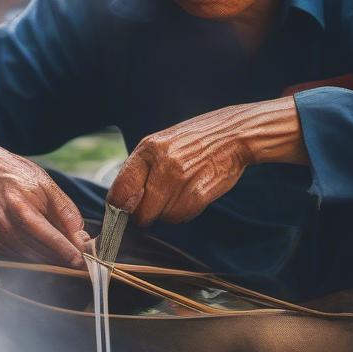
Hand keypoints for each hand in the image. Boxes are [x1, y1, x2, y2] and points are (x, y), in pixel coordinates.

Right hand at [0, 138, 88, 266]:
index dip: (66, 251)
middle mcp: (5, 224)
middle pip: (40, 250)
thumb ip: (66, 212)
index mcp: (20, 206)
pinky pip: (22, 257)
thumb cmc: (18, 177)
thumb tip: (82, 239)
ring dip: (53, 259)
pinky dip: (37, 255)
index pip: (47, 235)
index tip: (83, 262)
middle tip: (83, 261)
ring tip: (68, 253)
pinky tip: (44, 245)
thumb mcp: (47, 185)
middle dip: (64, 258)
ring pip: (33, 258)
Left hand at [107, 97, 307, 226]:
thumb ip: (141, 169)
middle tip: (155, 207)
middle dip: (146, 215)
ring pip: (163, 217)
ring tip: (180, 192)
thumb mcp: (162, 144)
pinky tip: (192, 194)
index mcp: (148, 150)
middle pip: (141, 212)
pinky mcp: (198, 193)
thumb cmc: (195, 140)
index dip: (118, 209)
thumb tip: (121, 201)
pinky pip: (182, 217)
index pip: (120, 191)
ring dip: (168, 213)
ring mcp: (181, 180)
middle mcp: (162, 165)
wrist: (233, 134)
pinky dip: (184, 212)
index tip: (123, 214)